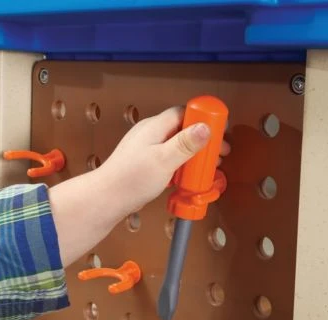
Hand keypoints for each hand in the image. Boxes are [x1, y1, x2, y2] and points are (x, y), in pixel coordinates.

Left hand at [100, 106, 230, 214]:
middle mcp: (151, 133)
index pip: (184, 113)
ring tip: (206, 167)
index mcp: (155, 126)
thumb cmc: (131, 179)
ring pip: (177, 145)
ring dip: (193, 154)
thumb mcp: (164, 160)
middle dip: (202, 140)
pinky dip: (181, 164)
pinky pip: (169, 157)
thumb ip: (185, 144)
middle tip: (217, 153)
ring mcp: (148, 148)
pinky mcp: (146, 162)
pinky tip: (188, 176)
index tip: (218, 130)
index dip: (203, 119)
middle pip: (182, 129)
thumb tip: (204, 128)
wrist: (108, 198)